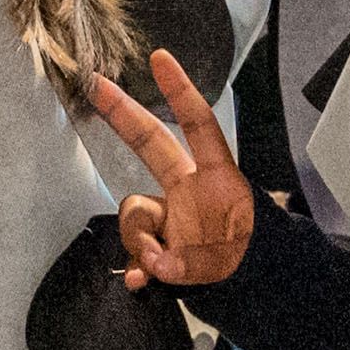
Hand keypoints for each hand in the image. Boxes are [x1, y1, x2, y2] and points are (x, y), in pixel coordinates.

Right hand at [86, 47, 254, 290]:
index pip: (199, 127)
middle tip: (96, 84)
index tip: (159, 59)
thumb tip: (155, 266)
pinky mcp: (157, 244)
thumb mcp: (228, 258)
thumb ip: (189, 261)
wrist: (252, 290)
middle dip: (123, 112)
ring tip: (159, 266)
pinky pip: (133, 251)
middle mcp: (188, 190)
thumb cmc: (251, 263)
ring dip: (138, 240)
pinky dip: (137, 268)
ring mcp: (170, 216)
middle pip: (151, 143)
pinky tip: (141, 281)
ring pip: (133, 213)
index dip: (180, 93)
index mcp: (216, 180)